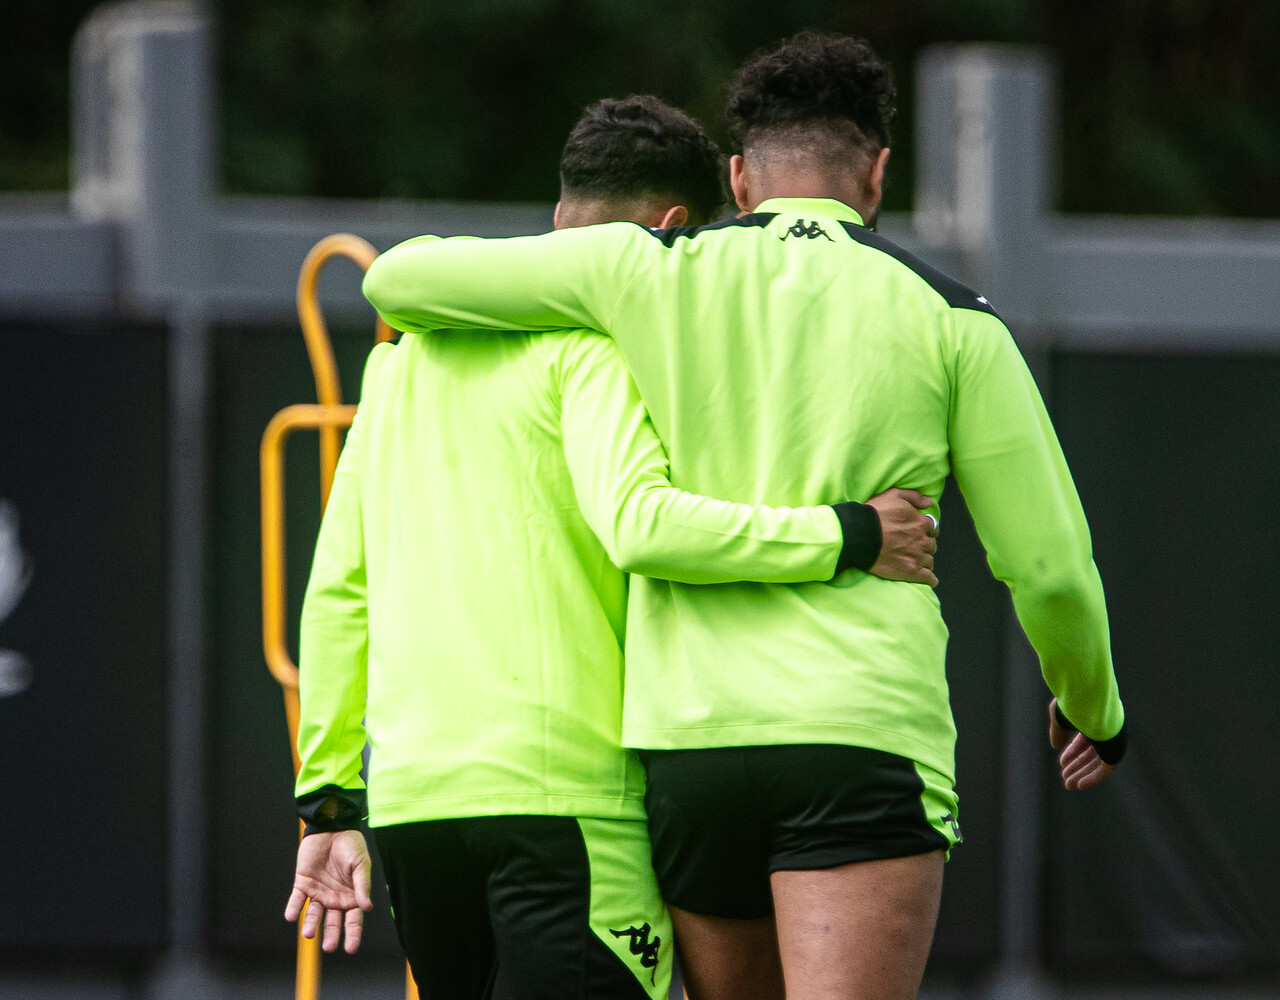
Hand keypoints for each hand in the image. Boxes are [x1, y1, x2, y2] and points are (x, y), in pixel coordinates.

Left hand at [284, 830, 373, 953]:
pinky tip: (292, 916)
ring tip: (309, 933)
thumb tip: (367, 907)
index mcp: (351, 896)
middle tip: (329, 946)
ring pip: (313, 914)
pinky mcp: (303, 883)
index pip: (353, 921)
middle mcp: (334, 898)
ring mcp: (318, 892)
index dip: (353, 935)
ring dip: (311, 924)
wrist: (332, 827)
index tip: (351, 948)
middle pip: (333, 923)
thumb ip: (362, 885)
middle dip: (331, 935)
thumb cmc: (351, 845)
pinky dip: (293, 909)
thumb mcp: (361, 864)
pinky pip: (297, 900)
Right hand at [864, 488, 937, 586]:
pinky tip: (928, 579)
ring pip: (929, 560)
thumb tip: (929, 503)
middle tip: (912, 546)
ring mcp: (918, 557)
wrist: (860, 534)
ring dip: (924, 560)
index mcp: (921, 523)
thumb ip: (914, 497)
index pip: (932, 528)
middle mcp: (923, 540)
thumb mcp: (894, 495)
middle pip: (931, 545)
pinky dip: (930, 579)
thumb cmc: (875, 514)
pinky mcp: (911, 572)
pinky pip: (928, 578)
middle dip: (924, 545)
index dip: (925, 530)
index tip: (917, 532)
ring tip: (914, 561)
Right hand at [1048, 697, 1116, 789]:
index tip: (1062, 762)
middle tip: (1065, 778)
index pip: (1086, 741)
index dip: (1073, 753)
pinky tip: (1080, 784)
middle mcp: (1106, 732)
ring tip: (1069, 784)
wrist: (1088, 702)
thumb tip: (1055, 746)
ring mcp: (1112, 741)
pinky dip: (1093, 777)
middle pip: (1092, 754)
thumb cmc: (1073, 705)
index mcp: (1094, 720)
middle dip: (1077, 767)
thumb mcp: (1059, 718)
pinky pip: (1106, 768)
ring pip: (1098, 763)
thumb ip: (1057, 732)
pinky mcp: (1116, 750)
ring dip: (1083, 774)